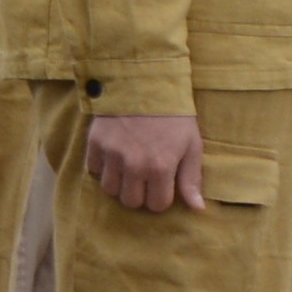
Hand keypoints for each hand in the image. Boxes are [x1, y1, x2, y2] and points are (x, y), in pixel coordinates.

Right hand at [84, 110, 209, 211]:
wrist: (143, 82)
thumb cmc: (173, 116)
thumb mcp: (191, 145)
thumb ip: (191, 179)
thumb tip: (197, 209)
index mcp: (160, 168)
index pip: (157, 205)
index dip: (162, 197)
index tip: (163, 184)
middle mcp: (134, 166)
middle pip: (131, 201)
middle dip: (140, 194)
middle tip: (144, 178)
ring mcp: (112, 154)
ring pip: (110, 190)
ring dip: (120, 184)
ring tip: (127, 169)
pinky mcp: (94, 143)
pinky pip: (94, 170)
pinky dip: (103, 168)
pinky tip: (114, 156)